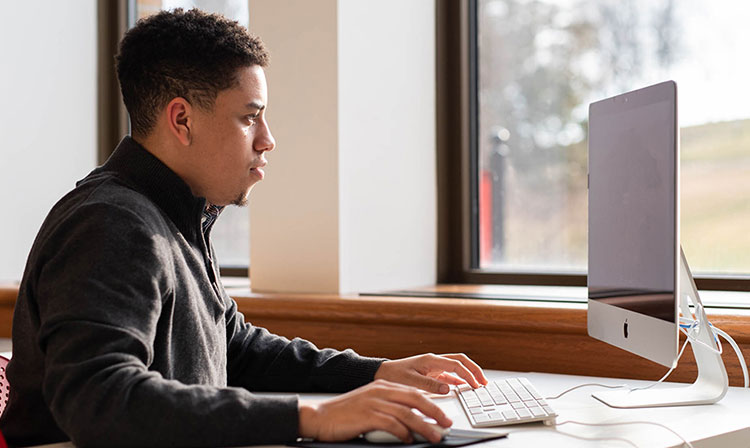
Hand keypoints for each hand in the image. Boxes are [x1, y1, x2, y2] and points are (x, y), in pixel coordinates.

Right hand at [298, 379, 451, 442]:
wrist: (319, 416)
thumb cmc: (345, 414)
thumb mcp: (370, 404)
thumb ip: (389, 409)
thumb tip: (411, 423)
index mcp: (383, 386)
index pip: (414, 392)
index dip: (432, 403)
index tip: (443, 414)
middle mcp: (380, 391)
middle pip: (416, 399)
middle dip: (435, 412)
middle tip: (447, 424)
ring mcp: (374, 402)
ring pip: (407, 413)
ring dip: (424, 426)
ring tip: (435, 436)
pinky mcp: (367, 415)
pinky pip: (392, 424)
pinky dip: (403, 433)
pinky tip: (409, 440)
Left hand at [374, 353, 487, 394]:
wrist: (380, 373)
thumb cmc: (392, 376)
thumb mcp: (410, 382)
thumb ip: (429, 385)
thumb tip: (448, 388)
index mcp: (430, 360)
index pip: (456, 364)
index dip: (469, 374)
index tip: (476, 385)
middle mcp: (433, 361)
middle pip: (460, 360)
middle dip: (474, 370)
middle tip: (484, 381)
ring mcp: (433, 366)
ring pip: (456, 366)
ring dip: (468, 373)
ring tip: (478, 384)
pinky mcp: (431, 373)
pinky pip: (449, 374)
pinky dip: (459, 379)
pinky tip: (463, 386)